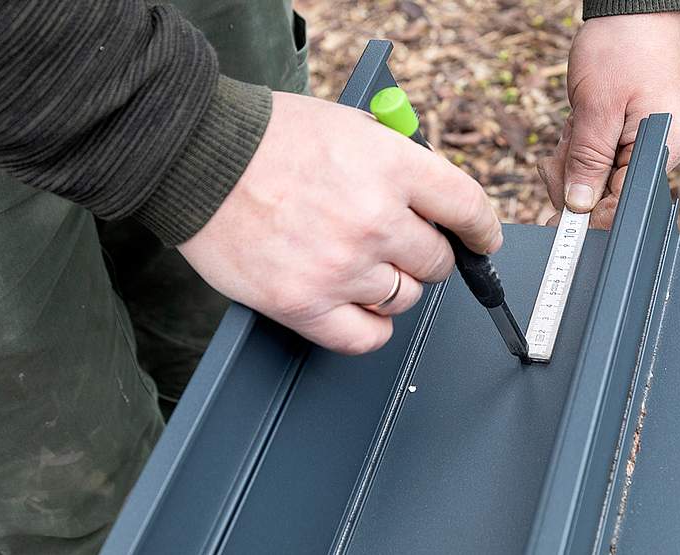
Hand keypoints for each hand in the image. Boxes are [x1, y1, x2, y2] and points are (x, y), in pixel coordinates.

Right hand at [178, 93, 501, 353]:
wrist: (198, 157)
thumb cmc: (268, 138)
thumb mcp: (349, 123)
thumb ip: (399, 158)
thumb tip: (433, 195)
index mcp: (391, 166)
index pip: (468, 209)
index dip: (482, 230)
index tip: (481, 241)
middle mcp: (373, 219)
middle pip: (437, 262)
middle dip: (425, 253)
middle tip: (399, 244)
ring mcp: (341, 266)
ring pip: (405, 298)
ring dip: (392, 285)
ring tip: (359, 264)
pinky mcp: (304, 303)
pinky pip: (367, 337)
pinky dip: (372, 326)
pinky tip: (361, 308)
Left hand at [539, 13, 679, 227]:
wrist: (631, 11)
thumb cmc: (624, 48)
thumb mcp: (597, 107)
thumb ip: (588, 161)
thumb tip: (579, 207)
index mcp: (661, 152)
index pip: (620, 207)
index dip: (584, 214)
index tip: (555, 212)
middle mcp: (654, 156)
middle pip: (601, 197)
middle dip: (572, 173)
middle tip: (570, 137)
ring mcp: (637, 148)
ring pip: (588, 178)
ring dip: (570, 154)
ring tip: (577, 120)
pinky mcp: (622, 139)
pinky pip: (589, 158)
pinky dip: (575, 143)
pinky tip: (579, 118)